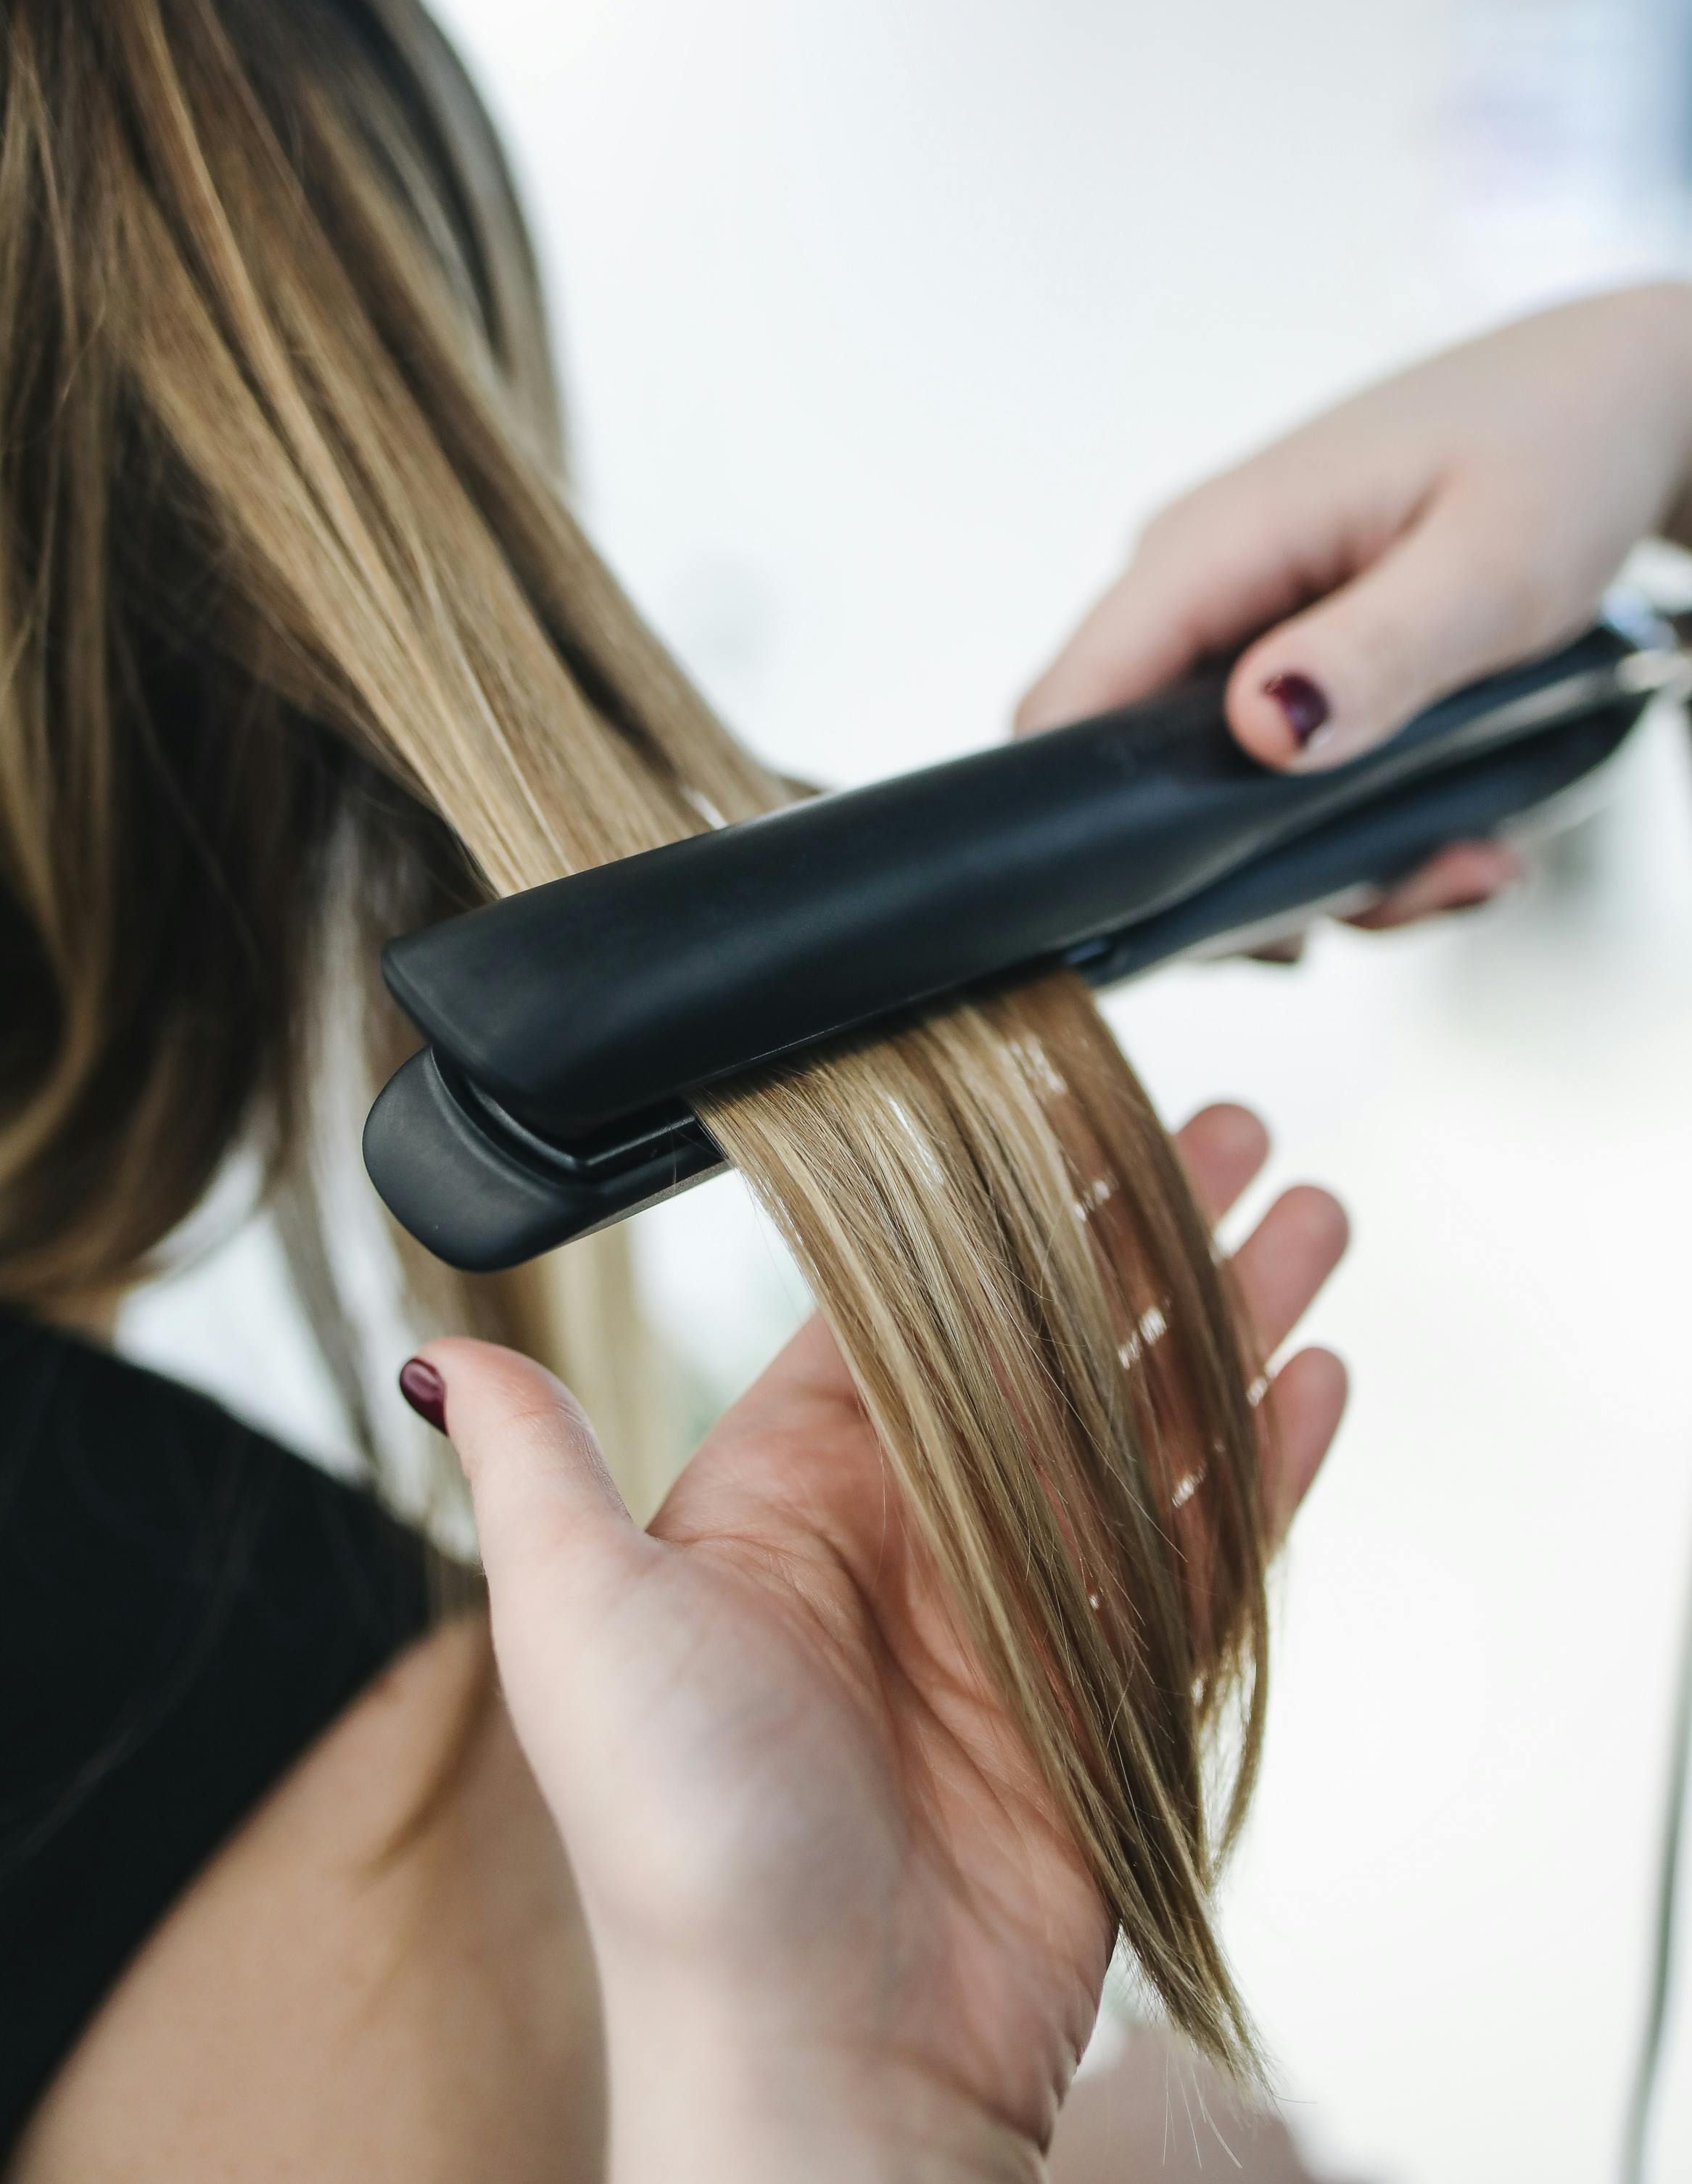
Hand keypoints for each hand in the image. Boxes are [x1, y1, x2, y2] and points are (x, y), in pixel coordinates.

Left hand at [409, 1106, 1347, 2183]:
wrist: (819, 2057)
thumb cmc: (680, 1853)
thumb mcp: (574, 1625)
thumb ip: (535, 1468)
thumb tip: (447, 1351)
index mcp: (793, 1486)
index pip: (912, 1298)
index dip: (997, 1199)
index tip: (1062, 1106)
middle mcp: (916, 1530)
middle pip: (1055, 1336)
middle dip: (1143, 1232)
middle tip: (1235, 1132)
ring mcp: (1027, 1609)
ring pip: (1150, 1421)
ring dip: (1229, 1319)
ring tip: (1308, 1216)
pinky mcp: (1113, 1695)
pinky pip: (1209, 1550)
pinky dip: (1270, 1461)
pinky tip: (1316, 1380)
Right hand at [1019, 284, 1691, 922]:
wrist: (1618, 395)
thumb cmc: (1563, 442)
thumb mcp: (1497, 563)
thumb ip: (1378, 651)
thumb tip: (1261, 731)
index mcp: (1208, 545)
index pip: (1065, 712)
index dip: (1093, 835)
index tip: (1218, 914)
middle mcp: (1191, 584)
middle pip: (1137, 784)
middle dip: (1257, 878)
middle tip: (1412, 888)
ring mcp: (1230, 621)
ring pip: (1212, 800)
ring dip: (1331, 865)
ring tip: (1462, 863)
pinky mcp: (1277, 652)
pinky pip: (1268, 774)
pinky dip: (1353, 827)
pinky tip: (1451, 833)